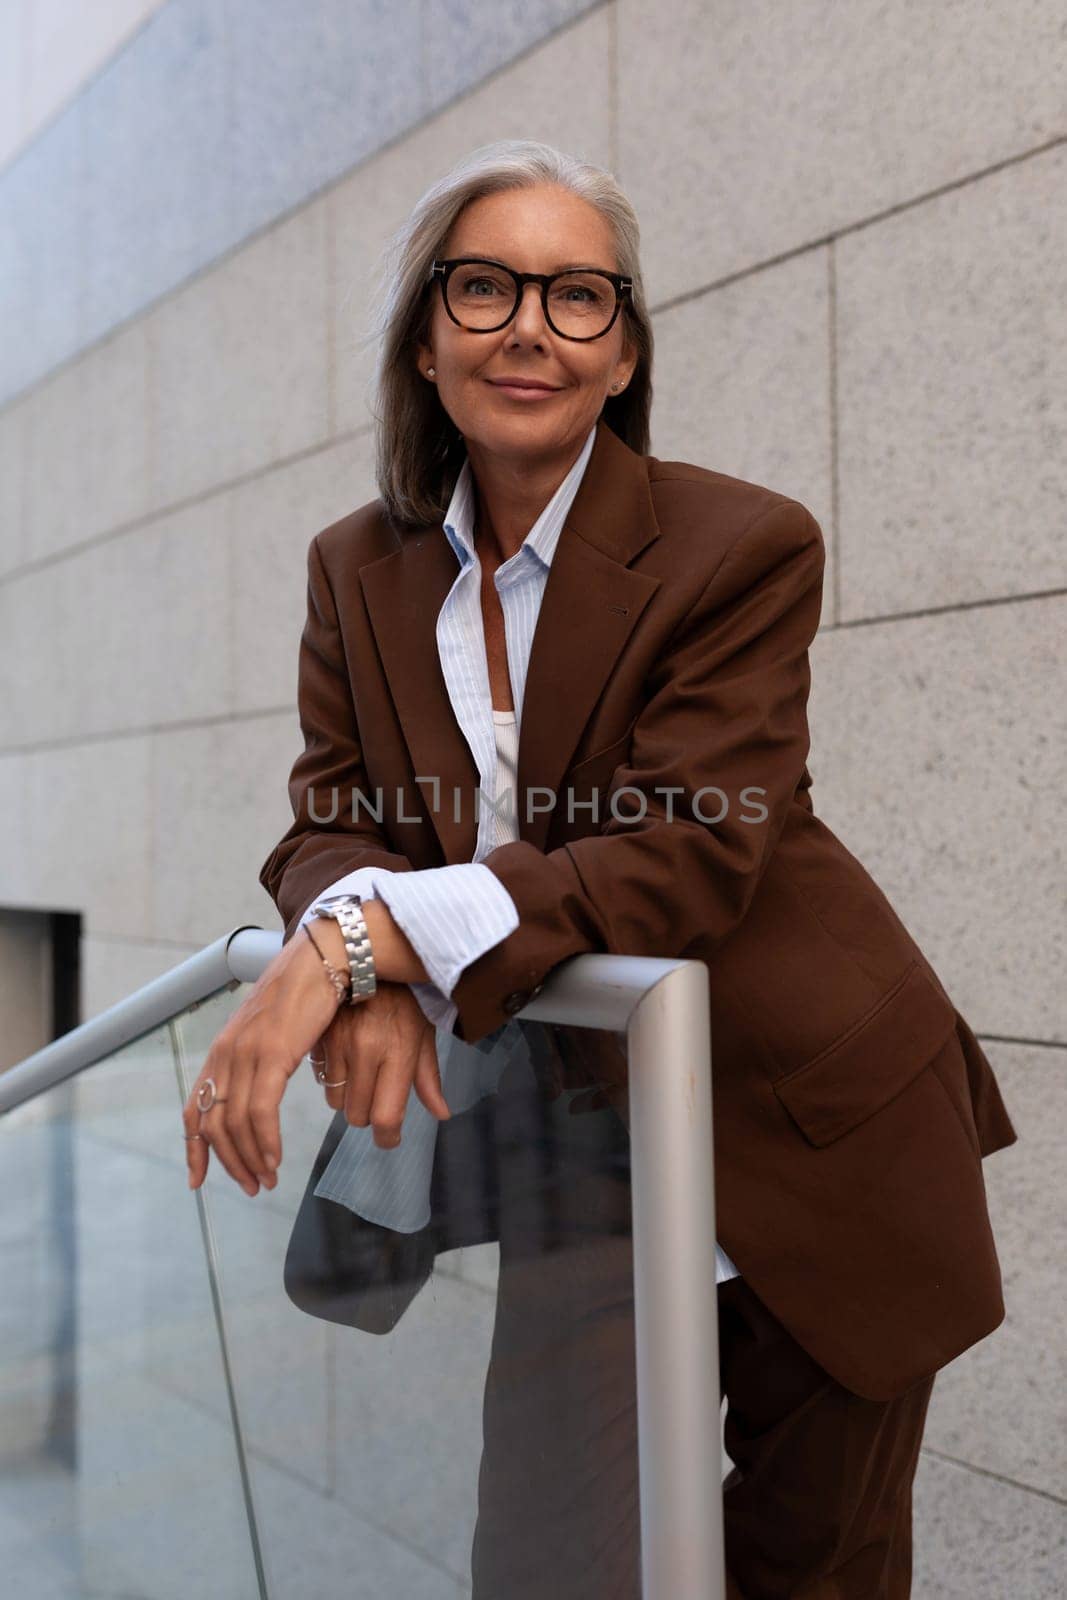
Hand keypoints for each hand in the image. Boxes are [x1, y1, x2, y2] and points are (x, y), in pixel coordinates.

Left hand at [183, 926, 343, 1195]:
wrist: (326, 956)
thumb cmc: (309, 992)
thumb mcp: (275, 1031)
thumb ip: (263, 1059)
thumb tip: (266, 1088)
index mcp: (224, 1048)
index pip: (195, 1107)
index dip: (193, 1148)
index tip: (197, 1179)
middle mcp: (227, 1052)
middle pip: (213, 1123)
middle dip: (229, 1163)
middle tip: (251, 1186)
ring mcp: (247, 1052)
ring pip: (234, 1123)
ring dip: (250, 1158)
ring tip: (267, 1180)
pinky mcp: (272, 1052)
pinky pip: (260, 1110)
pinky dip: (265, 1141)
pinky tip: (275, 1159)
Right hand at [308, 981, 450, 1147]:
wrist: (369, 955)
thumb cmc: (405, 998)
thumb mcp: (423, 1033)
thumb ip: (428, 1077)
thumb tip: (442, 1114)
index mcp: (398, 1051)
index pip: (386, 1115)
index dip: (388, 1137)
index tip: (390, 1137)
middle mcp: (367, 1049)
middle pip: (357, 1115)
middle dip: (368, 1114)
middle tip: (376, 1098)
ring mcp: (339, 1043)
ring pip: (335, 1099)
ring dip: (347, 1096)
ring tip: (359, 1073)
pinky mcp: (318, 1035)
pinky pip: (320, 1076)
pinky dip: (331, 1075)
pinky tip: (342, 1056)